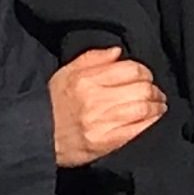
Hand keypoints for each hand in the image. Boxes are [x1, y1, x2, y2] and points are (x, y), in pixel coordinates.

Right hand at [49, 46, 167, 165]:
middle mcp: (95, 99)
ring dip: (157, 106)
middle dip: (154, 89)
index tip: (145, 76)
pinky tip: (154, 118)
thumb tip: (118, 52)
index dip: (144, 72)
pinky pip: (138, 129)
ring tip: (158, 105)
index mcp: (85, 80)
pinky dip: (151, 122)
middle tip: (155, 92)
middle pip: (142, 88)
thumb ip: (92, 59)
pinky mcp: (106, 142)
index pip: (131, 69)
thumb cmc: (52, 103)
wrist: (35, 137)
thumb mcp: (65, 74)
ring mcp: (101, 122)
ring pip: (144, 108)